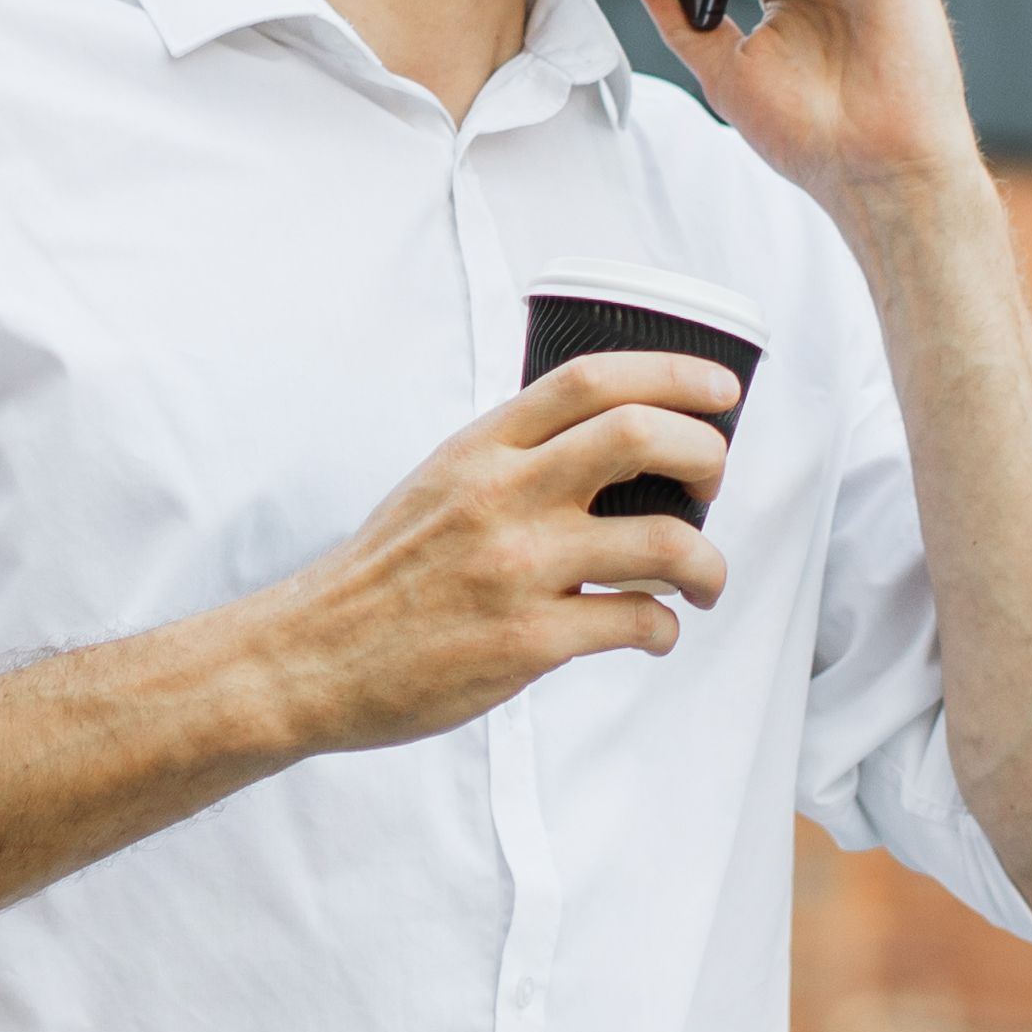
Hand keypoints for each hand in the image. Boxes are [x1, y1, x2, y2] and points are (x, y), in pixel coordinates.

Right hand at [252, 354, 742, 751]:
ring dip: (708, 564)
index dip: (673, 374)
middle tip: (712, 484)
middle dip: (705, 455)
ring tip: (705, 582)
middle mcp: (502, 497)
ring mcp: (517, 569)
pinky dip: (664, 629)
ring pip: (663, 542)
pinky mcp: (528, 642)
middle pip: (641, 436)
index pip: (591, 380)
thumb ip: (512, 461)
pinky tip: (653, 632)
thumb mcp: (438, 485)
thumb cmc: (383, 575)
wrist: (310, 657)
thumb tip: (609, 450)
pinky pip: (637, 622)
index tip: (721, 390)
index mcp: (480, 449)